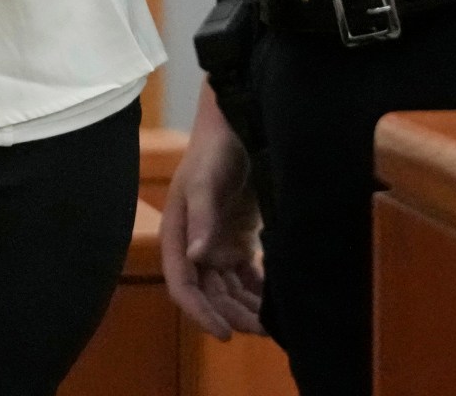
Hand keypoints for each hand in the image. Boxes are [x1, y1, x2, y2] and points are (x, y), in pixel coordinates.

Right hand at [162, 91, 266, 339]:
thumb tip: (197, 257)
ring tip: (275, 323)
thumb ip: (202, 217)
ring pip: (230, 289)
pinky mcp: (240, 238)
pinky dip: (259, 291)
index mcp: (178, 234)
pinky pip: (247, 275)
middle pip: (210, 293)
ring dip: (247, 308)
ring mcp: (218, 243)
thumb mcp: (205, 180)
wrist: (238, 122)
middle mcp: (196, 244)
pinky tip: (277, 302)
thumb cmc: (213, 148)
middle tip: (263, 331)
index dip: (200, 313)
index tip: (225, 334)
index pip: (183, 285)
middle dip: (233, 315)